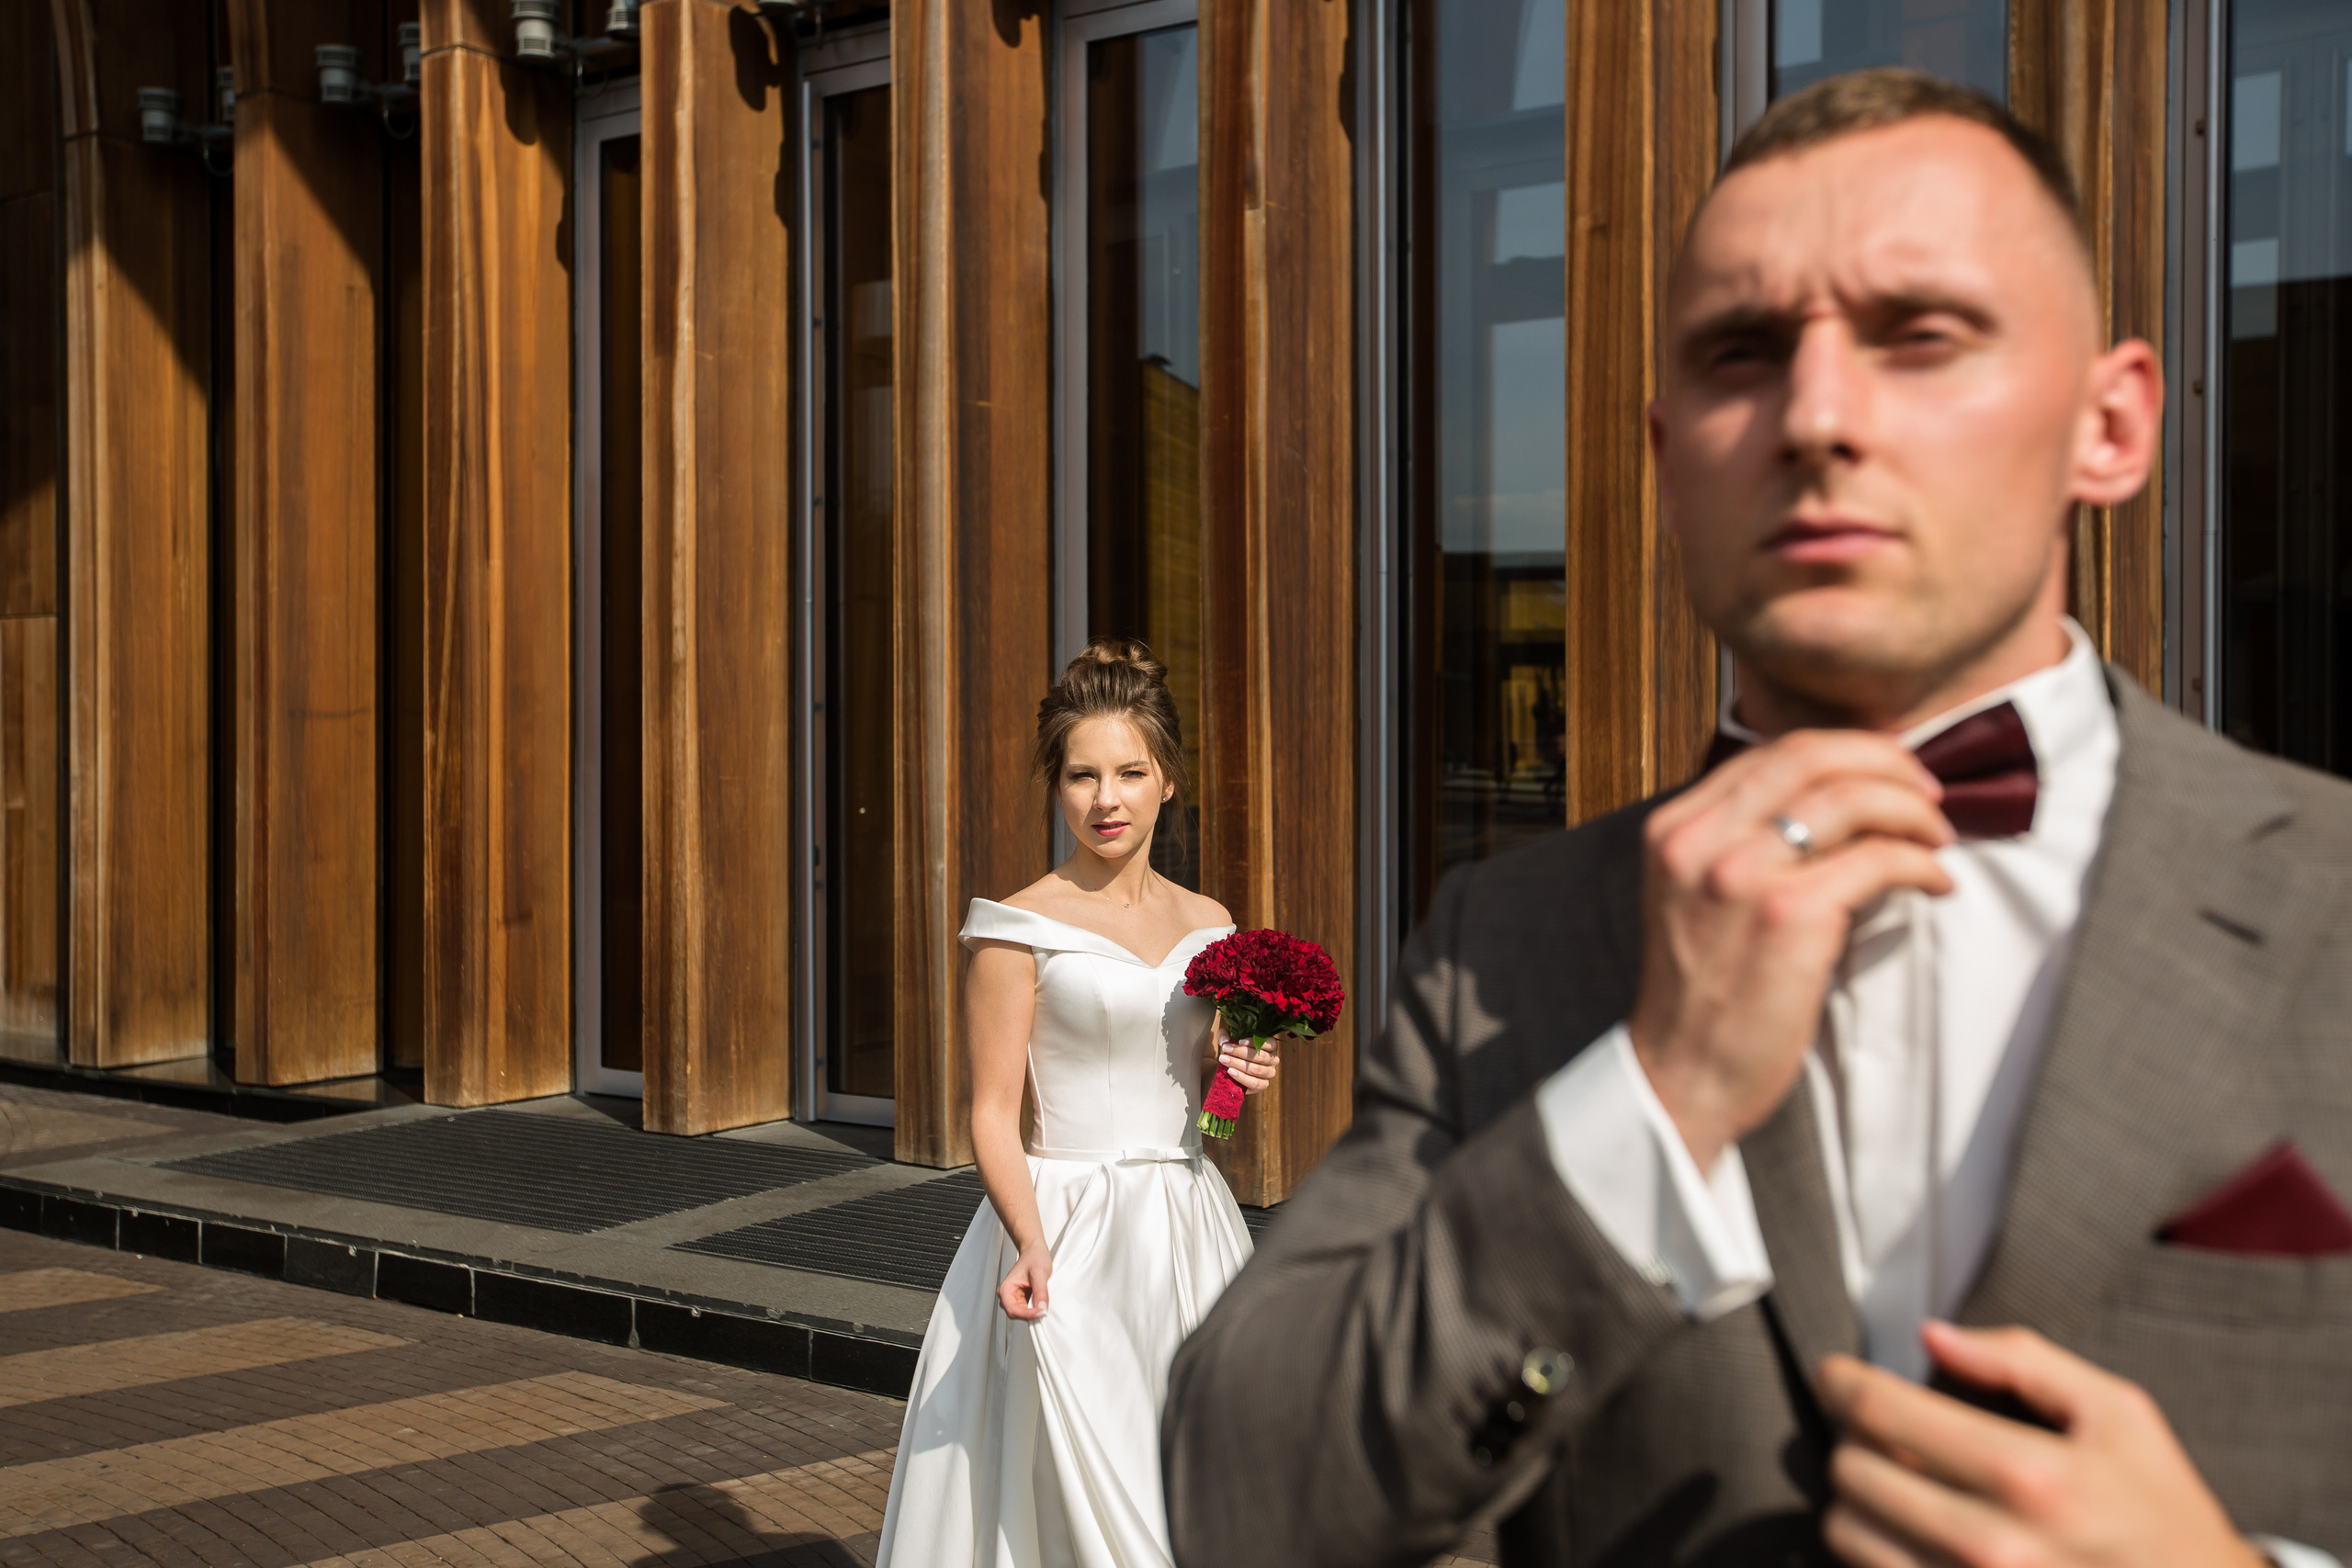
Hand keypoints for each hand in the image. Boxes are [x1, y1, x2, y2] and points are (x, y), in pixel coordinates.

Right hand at [998, 1239, 1051, 1320]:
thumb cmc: (1034, 1258)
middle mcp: (1007, 1295)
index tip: (1041, 1312)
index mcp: (1006, 1289)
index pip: (1013, 1310)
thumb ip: (1040, 1292)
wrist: (1035, 1251)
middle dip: (1030, 1314)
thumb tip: (1042, 1308)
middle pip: (1016, 1314)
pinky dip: (1035, 1308)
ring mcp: (1015, 1297)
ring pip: (1022, 1313)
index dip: (1027, 1314)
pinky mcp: (1022, 1298)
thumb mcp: (1039, 1274)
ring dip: (1033, 1312)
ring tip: (1043, 1304)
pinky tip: (1042, 1302)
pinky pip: (1028, 1309)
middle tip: (1044, 1311)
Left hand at [1214, 1017, 1279, 1096]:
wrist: (1233, 1071)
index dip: (1255, 1042)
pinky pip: (1255, 1083)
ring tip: (1225, 1060)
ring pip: (1256, 1069)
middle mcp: (1273, 1060)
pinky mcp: (1263, 1085)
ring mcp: (1270, 1073)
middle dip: (1241, 1052)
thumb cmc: (1235, 1051)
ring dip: (1238, 1064)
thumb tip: (1224, 1041)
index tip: (1240, 1041)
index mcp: (1271, 1046)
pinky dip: (1242, 1077)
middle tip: (1226, 1049)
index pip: (1269, 1043)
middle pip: (1260, 1056)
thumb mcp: (1230, 1040)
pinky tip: (1231, 1072)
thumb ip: (1224, 1036)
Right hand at [1628, 730, 1953, 1167]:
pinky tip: (1934, 881)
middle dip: (1885, 762)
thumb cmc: (1701, 994)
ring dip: (1911, 810)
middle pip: (1810, 756)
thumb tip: (1832, 804)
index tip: (1885, 768)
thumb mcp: (1694, 897)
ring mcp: (1742, 876)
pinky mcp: (1789, 915)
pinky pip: (1878, 859)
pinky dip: (1920, 863)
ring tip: (1936, 836)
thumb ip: (1737, 844)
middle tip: (1926, 789)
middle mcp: (1701, 841)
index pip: (1770, 753)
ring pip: (1850, 798)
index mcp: (1675, 830)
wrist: (1684, 1075)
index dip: (1844, 750)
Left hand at [1818, 1322, 2266, 1567]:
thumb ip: (2022, 1360)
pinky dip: (1875, 1551)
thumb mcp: (2119, 1416)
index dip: (1840, 1382)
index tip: (1836, 1375)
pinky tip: (1909, 1535)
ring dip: (1857, 1501)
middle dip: (1855, 1440)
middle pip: (1851, 1472)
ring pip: (1847, 1534)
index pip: (1880, 1412)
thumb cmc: (2160, 1511)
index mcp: (2031, 1476)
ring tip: (1897, 1486)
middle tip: (1882, 1433)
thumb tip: (1933, 1336)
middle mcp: (1994, 1547)